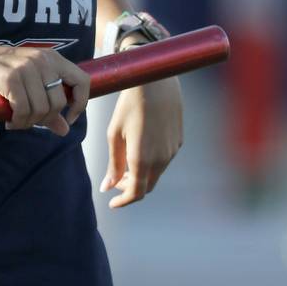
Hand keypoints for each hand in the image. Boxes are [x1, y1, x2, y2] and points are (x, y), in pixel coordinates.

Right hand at [0, 41, 90, 136]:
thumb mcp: (28, 85)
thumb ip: (47, 106)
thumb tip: (64, 130)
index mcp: (52, 58)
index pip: (82, 81)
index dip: (79, 104)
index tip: (67, 118)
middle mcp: (42, 60)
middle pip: (58, 102)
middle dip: (45, 119)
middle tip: (29, 121)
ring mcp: (26, 67)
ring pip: (40, 109)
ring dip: (28, 123)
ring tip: (16, 121)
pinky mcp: (10, 78)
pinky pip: (22, 109)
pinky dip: (17, 121)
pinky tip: (9, 122)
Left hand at [101, 76, 182, 206]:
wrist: (156, 82)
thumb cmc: (129, 106)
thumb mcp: (114, 134)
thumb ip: (113, 164)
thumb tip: (108, 186)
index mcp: (143, 159)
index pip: (135, 193)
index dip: (123, 202)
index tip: (112, 203)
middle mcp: (161, 159)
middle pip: (147, 186)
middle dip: (130, 189)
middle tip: (115, 181)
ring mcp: (172, 151)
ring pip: (156, 174)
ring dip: (141, 175)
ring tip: (125, 163)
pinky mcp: (178, 141)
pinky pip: (164, 160)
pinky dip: (151, 164)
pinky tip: (140, 149)